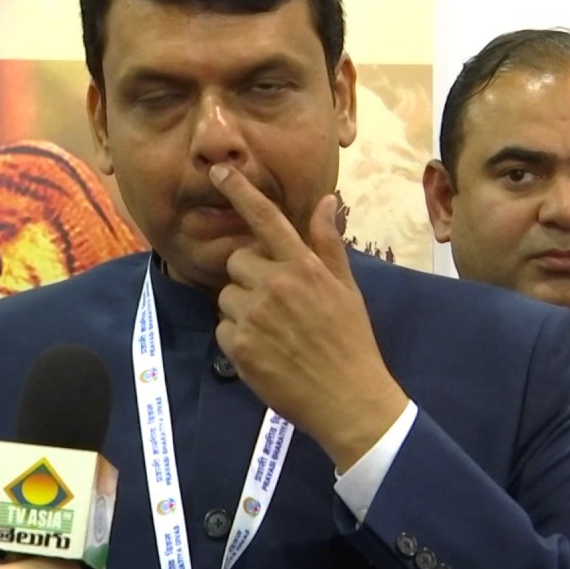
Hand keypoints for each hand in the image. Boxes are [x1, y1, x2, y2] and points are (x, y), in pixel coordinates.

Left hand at [209, 163, 408, 471]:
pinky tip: (265, 352)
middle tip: (276, 303)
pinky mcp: (240, 346)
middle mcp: (276, 285)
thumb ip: (328, 243)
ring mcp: (255, 316)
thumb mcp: (346, 288)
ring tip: (274, 332)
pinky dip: (238, 339)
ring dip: (242, 310)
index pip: (266, 219)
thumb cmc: (351, 340)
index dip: (240, 191)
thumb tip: (327, 200)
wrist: (348, 398)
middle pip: (238, 261)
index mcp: (303, 267)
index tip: (218, 170)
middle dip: (250, 277)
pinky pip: (223, 329)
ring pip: (227, 296)